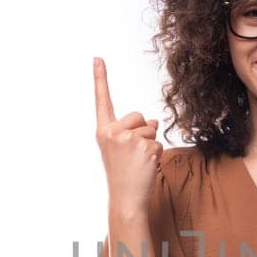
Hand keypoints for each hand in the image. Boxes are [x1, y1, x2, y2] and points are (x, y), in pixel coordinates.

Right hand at [92, 57, 161, 215]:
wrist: (126, 199)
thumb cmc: (123, 175)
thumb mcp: (122, 149)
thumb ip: (133, 131)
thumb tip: (153, 122)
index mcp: (103, 131)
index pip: (102, 101)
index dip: (100, 78)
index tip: (97, 58)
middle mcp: (112, 132)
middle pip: (138, 116)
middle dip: (142, 132)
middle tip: (132, 155)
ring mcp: (127, 139)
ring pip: (151, 130)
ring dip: (150, 145)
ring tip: (138, 163)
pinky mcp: (144, 147)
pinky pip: (158, 143)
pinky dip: (156, 156)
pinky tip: (145, 167)